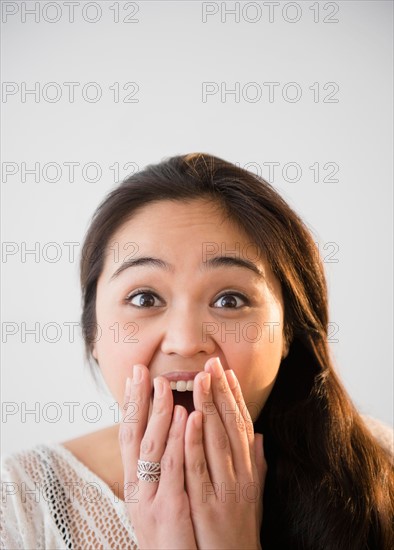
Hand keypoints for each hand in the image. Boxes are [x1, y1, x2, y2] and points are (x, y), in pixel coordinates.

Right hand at [119, 364, 196, 549]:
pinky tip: (188, 416)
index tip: (136, 377)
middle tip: (143, 370)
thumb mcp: (162, 499)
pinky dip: (179, 440)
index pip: (130, 435)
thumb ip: (166, 468)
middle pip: (134, 436)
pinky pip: (175, 468)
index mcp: (137, 483)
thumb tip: (173, 437)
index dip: (132, 405)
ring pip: (152, 447)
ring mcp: (152, 498)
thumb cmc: (173, 535)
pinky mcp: (170, 509)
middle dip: (138, 401)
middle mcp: (138, 487)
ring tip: (165, 384)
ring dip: (159, 413)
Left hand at [184, 357, 266, 549]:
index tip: (225, 371)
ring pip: (216, 440)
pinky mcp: (206, 505)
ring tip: (199, 378)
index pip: (242, 425)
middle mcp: (241, 475)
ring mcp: (225, 489)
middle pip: (230, 426)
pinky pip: (198, 468)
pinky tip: (190, 417)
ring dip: (208, 406)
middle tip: (211, 363)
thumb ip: (256, 464)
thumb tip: (258, 436)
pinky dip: (194, 441)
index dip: (234, 397)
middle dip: (220, 392)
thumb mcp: (253, 494)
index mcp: (249, 470)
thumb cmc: (241, 528)